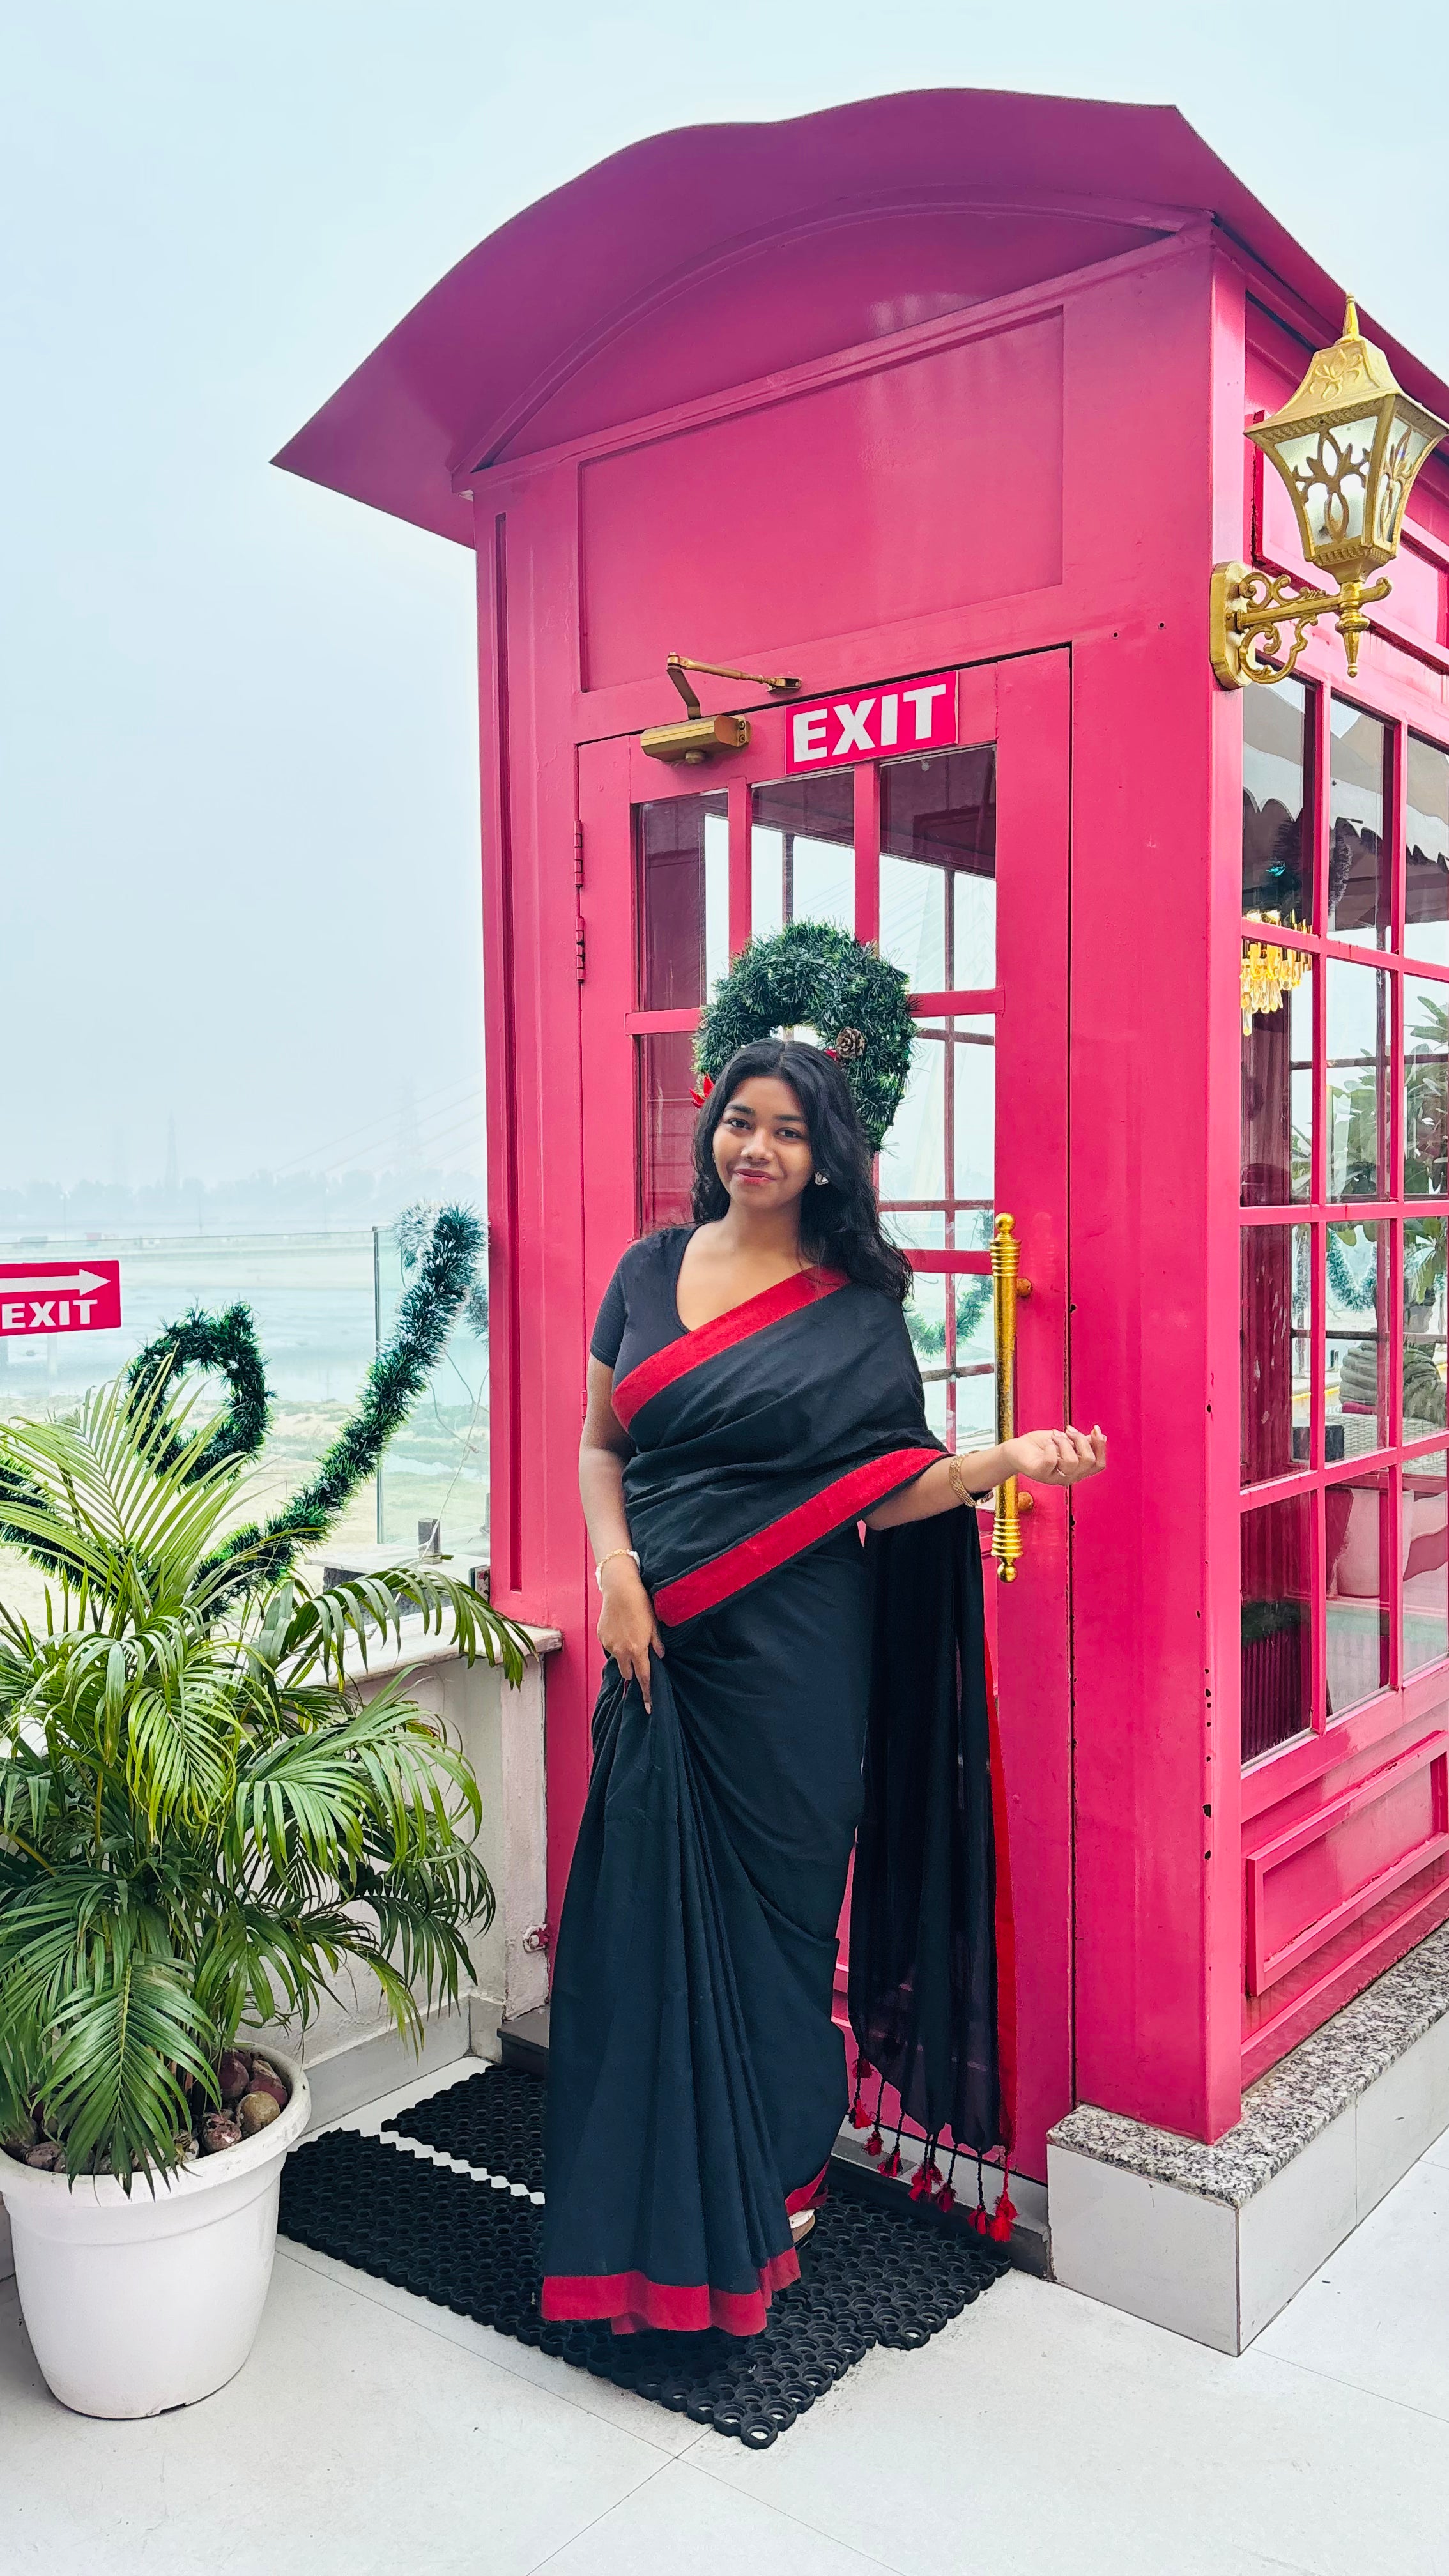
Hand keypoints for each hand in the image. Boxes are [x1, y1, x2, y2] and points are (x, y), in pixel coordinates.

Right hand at [597, 1560, 663, 1710]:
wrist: (620, 1589)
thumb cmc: (641, 1604)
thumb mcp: (654, 1624)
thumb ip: (656, 1643)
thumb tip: (660, 1656)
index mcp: (637, 1650)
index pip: (644, 1678)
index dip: (647, 1694)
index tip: (649, 1708)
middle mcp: (622, 1651)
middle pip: (628, 1673)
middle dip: (633, 1671)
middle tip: (638, 1658)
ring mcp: (609, 1644)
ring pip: (618, 1660)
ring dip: (624, 1655)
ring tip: (629, 1636)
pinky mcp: (601, 1637)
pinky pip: (610, 1647)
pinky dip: (616, 1644)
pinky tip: (620, 1629)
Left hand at [1006, 1425, 1106, 1487]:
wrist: (1017, 1449)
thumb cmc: (1042, 1446)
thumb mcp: (1067, 1441)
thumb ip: (1084, 1442)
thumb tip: (1102, 1436)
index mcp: (1078, 1470)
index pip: (1099, 1465)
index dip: (1100, 1446)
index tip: (1094, 1428)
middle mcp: (1069, 1477)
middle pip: (1089, 1461)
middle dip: (1080, 1439)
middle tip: (1067, 1430)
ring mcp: (1054, 1477)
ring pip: (1071, 1461)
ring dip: (1064, 1442)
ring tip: (1055, 1436)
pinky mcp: (1039, 1473)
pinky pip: (1051, 1461)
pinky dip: (1050, 1447)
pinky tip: (1047, 1444)